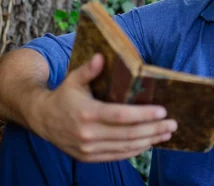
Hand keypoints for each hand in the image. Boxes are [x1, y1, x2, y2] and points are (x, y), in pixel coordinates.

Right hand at [29, 54, 177, 161]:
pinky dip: (135, 150)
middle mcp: (88, 133)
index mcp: (86, 112)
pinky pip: (117, 156)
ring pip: (125, 147)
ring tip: (166, 134)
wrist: (41, 119)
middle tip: (172, 124)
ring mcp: (88, 148)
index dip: (143, 114)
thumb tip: (101, 56)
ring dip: (149, 141)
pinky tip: (149, 143)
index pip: (121, 116)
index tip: (162, 111)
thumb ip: (89, 69)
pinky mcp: (89, 157)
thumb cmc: (63, 95)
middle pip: (128, 134)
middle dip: (154, 129)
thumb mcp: (73, 79)